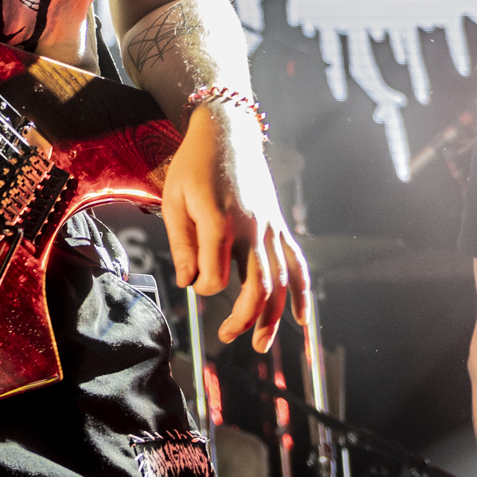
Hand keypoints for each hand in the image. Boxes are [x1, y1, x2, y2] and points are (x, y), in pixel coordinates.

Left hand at [162, 103, 309, 351]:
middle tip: (228, 336)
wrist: (227, 132)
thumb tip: (190, 284)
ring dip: (274, 316)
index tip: (193, 281)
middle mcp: (252, 227)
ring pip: (281, 280)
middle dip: (246, 319)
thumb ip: (182, 245)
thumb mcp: (174, 200)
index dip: (202, 286)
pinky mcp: (278, 225)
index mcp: (220, 220)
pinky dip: (301, 292)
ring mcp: (270, 226)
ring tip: (262, 344)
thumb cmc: (194, 165)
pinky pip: (296, 262)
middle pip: (258, 285)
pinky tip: (300, 319)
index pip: (214, 275)